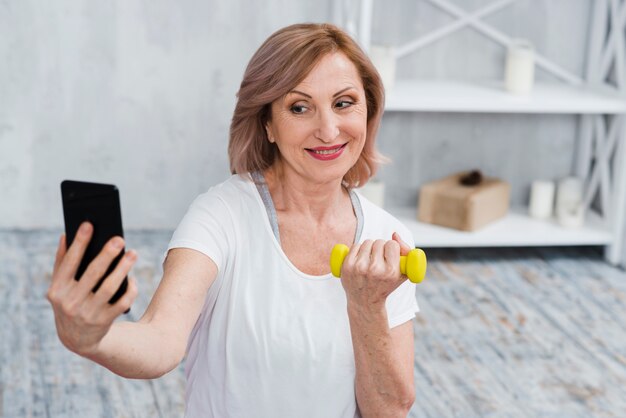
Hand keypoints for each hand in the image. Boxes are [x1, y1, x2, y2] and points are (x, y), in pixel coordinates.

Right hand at [46, 222, 137, 356]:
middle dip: (107, 254)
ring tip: (133, 254)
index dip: (79, 243)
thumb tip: (65, 234)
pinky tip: (132, 278)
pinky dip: (129, 289)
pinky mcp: (104, 322)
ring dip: (123, 268)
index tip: (89, 224)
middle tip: (120, 239)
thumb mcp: (60, 286)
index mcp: (57, 290)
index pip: (69, 262)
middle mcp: (70, 302)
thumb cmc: (70, 301)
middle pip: (93, 273)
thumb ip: (62, 261)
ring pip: (110, 287)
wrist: (76, 339)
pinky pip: (122, 302)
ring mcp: (87, 313)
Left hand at [339, 232, 411, 309]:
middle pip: (379, 242)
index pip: (392, 244)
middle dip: (380, 248)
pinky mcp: (347, 266)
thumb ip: (406, 251)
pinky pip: (355, 245)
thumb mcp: (403, 273)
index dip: (392, 248)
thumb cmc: (386, 285)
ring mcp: (359, 267)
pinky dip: (359, 249)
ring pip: (367, 242)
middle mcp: (374, 270)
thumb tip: (394, 234)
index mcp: (391, 272)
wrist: (365, 302)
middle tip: (380, 259)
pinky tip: (361, 259)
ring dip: (370, 248)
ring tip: (370, 259)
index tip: (390, 255)